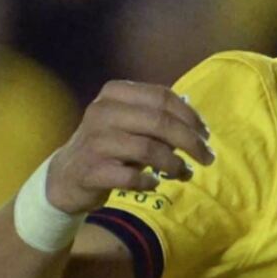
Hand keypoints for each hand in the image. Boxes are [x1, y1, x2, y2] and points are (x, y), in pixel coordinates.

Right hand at [46, 80, 215, 211]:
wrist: (68, 175)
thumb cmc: (110, 146)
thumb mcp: (130, 123)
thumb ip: (159, 118)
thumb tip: (198, 126)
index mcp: (115, 94)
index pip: (162, 97)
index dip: (191, 117)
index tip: (206, 135)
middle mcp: (102, 112)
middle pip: (160, 122)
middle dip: (192, 142)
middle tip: (208, 158)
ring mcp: (95, 141)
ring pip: (149, 149)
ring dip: (175, 165)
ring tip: (185, 173)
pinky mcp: (92, 170)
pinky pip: (132, 177)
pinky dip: (150, 182)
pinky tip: (154, 184)